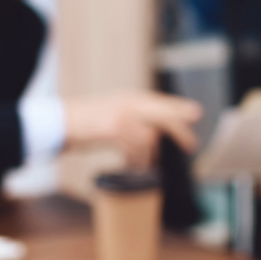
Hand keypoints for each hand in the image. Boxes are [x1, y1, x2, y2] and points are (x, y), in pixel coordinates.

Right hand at [63, 91, 202, 169]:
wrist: (64, 121)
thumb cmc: (90, 119)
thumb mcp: (117, 110)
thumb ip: (138, 118)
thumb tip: (157, 138)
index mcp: (133, 97)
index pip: (163, 102)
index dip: (180, 108)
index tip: (196, 114)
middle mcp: (130, 103)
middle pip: (164, 116)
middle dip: (180, 131)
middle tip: (191, 145)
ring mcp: (123, 115)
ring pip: (149, 138)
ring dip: (148, 154)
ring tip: (142, 161)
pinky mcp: (114, 129)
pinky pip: (134, 149)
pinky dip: (136, 159)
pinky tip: (131, 163)